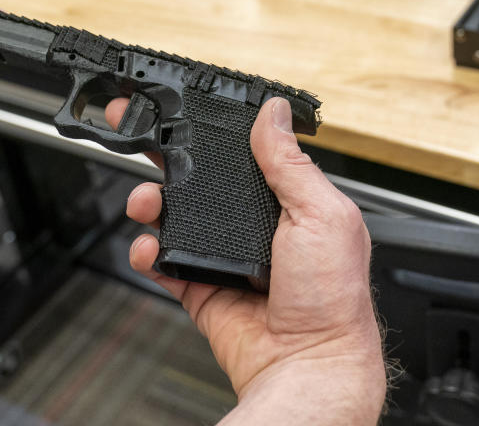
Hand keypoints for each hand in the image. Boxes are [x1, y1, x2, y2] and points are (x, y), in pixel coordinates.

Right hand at [108, 97, 386, 424]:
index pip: (247, 158)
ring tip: (146, 203)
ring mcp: (226, 257)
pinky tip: (148, 247)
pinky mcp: (202, 287)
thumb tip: (274, 115)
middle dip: (170, 164)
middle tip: (149, 148)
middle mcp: (257, 228)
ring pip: (176, 219)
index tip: (185, 119)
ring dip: (153, 205)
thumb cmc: (332, 297)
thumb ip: (291, 164)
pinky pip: (164, 262)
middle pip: (202, 184)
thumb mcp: (322, 215)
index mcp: (290, 203)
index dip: (216, 138)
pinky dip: (148, 253)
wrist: (307, 364)